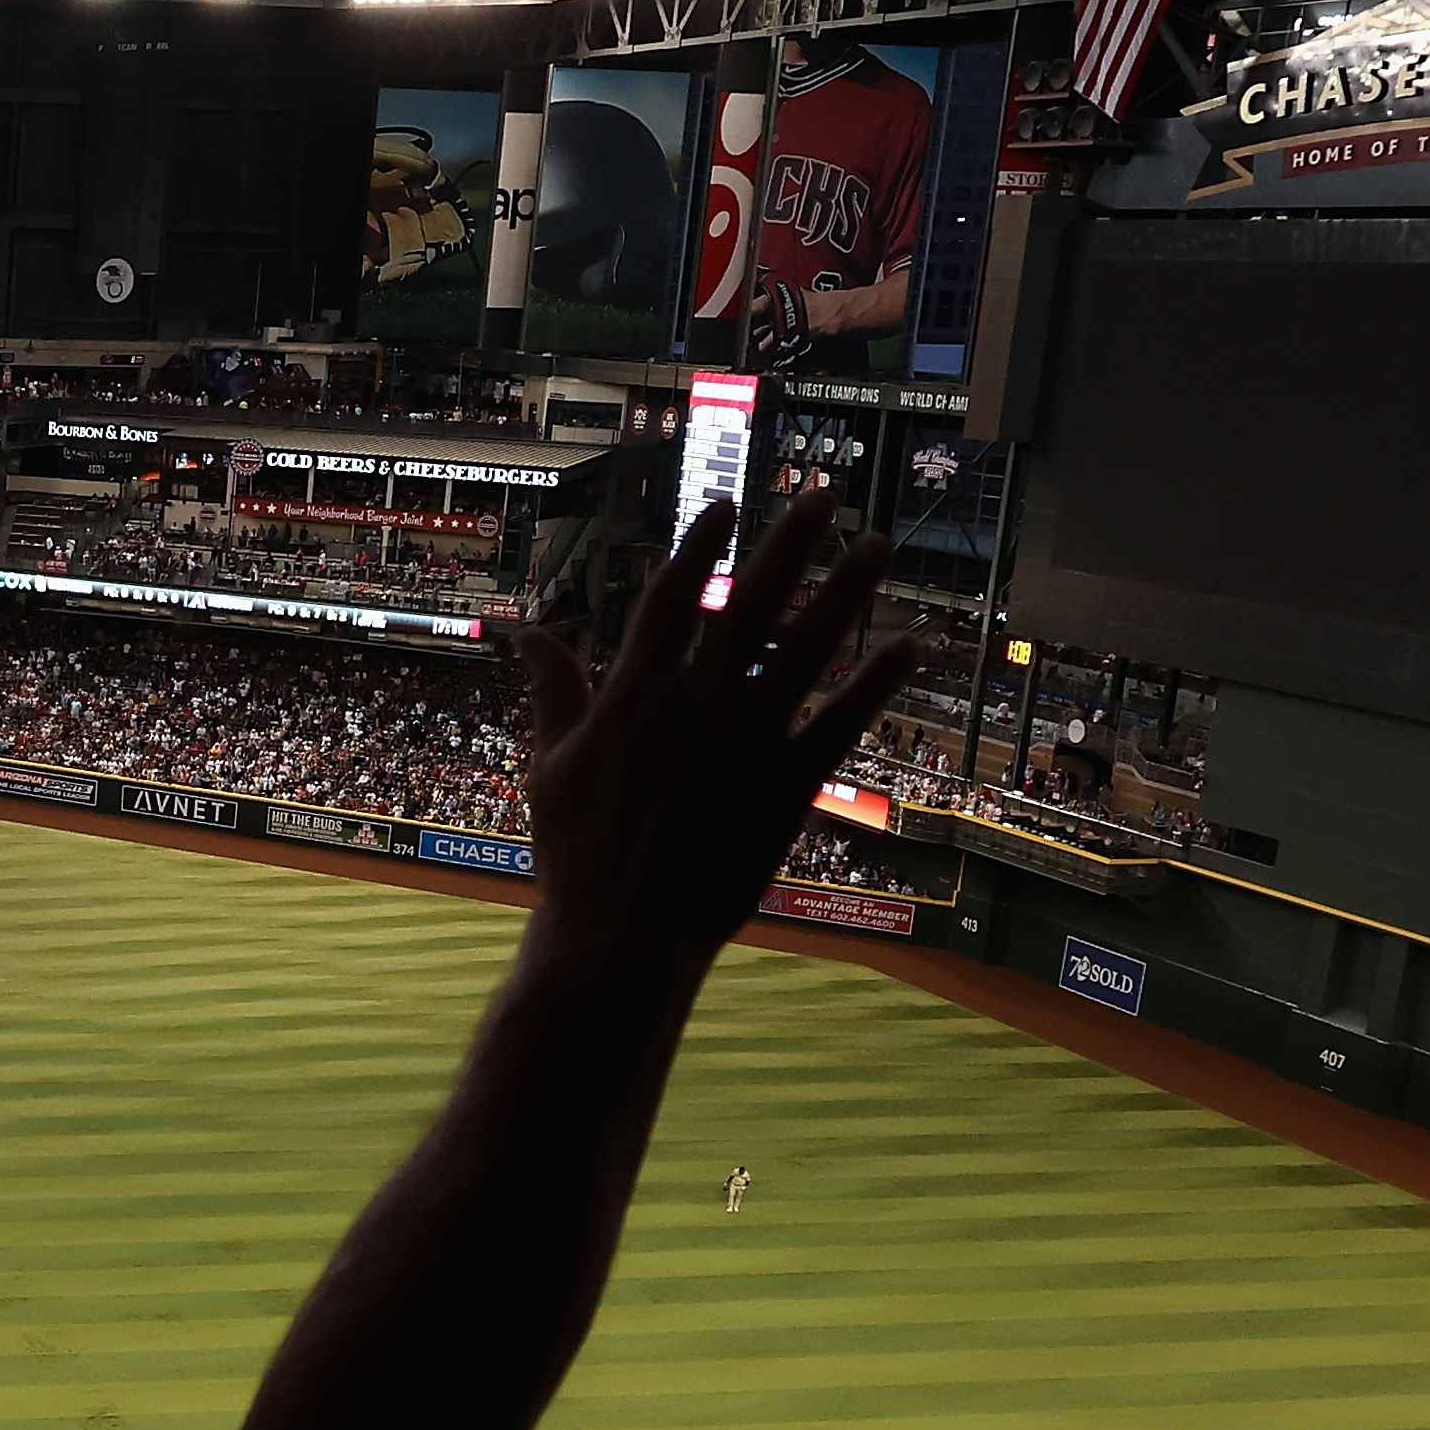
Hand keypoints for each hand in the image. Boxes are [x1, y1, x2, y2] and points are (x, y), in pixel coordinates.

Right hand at [515, 495, 917, 965]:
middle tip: (823, 496)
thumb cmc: (577, 854)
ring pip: (803, 650)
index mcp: (631, 696)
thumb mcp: (550, 764)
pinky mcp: (784, 789)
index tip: (726, 505)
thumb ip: (554, 689)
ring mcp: (743, 744)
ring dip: (844, 593)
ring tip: (876, 546)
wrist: (621, 933)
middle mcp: (694, 706)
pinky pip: (837, 725)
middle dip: (787, 545)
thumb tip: (525, 630)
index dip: (699, 548)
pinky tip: (905, 646)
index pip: (670, 600)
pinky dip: (872, 685)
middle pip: (749, 604)